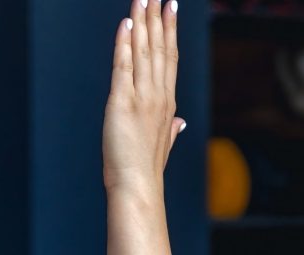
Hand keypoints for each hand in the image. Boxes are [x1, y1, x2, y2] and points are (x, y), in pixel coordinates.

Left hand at [103, 0, 186, 192]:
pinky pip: (123, 67)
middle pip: (159, 48)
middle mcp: (158, 95)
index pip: (169, 59)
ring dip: (141, 22)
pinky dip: (123, 45)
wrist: (138, 187)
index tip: (170, 8)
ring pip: (143, 52)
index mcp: (167, 103)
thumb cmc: (146, 170)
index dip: (170, 31)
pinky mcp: (122, 103)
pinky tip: (125, 25)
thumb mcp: (164, 145)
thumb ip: (172, 129)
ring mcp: (142, 98)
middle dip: (158, 17)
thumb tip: (181, 123)